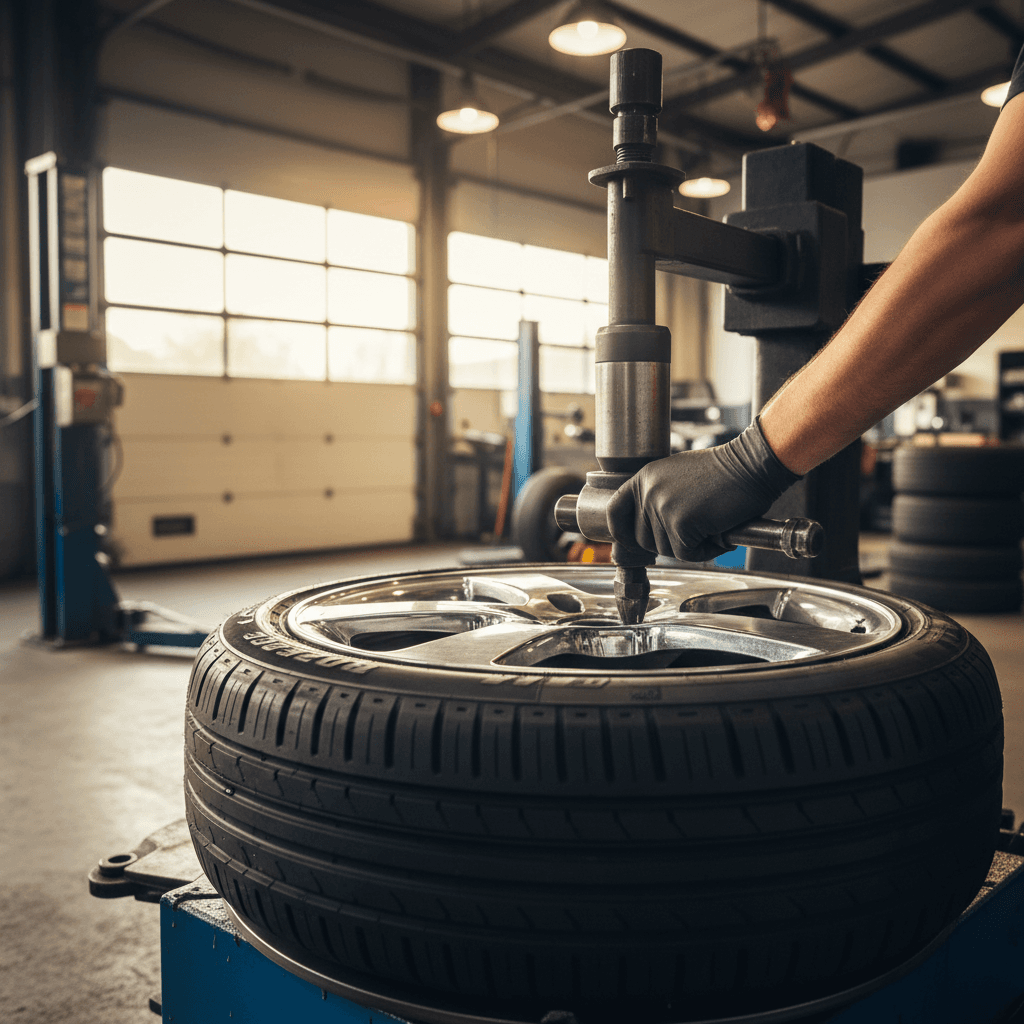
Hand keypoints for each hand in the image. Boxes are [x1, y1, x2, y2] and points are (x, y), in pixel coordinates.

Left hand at [606, 419, 800, 561]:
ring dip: (691, 547)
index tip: (630, 541)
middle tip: (696, 531)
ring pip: (665, 550)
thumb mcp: (677, 476)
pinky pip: (685, 555)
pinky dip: (705, 552)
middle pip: (643, 539)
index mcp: (643, 478)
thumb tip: (648, 529)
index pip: (614, 512)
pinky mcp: (680, 523)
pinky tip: (719, 535)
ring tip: (711, 528)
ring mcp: (661, 507)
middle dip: (669, 542)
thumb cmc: (723, 473)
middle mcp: (647, 492)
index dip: (621, 532)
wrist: (749, 466)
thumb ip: (658, 496)